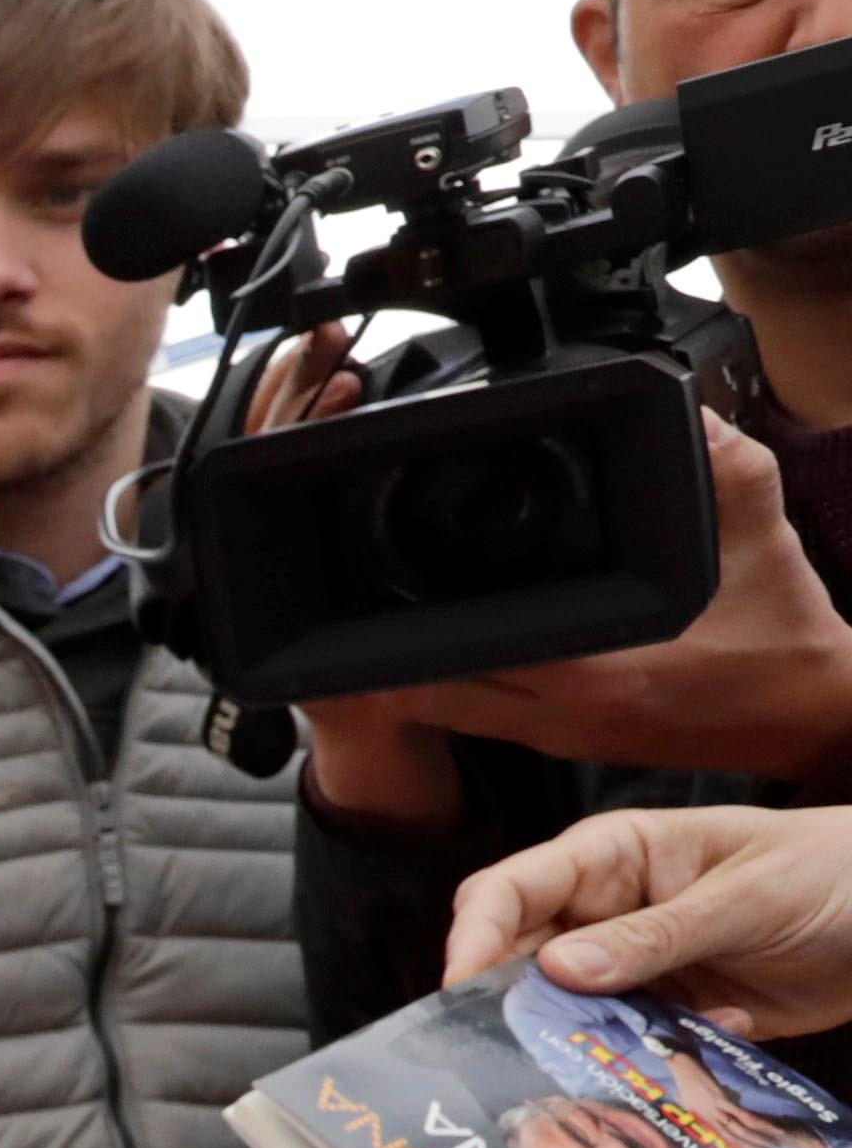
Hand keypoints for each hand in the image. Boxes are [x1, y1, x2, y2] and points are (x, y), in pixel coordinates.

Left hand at [307, 417, 851, 819]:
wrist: (814, 710)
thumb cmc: (786, 628)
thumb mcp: (756, 522)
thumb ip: (715, 458)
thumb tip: (680, 404)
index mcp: (594, 666)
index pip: (460, 654)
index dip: (398, 627)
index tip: (360, 590)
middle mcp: (561, 712)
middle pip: (424, 693)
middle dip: (377, 654)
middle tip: (343, 606)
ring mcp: (559, 735)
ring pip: (444, 713)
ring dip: (405, 673)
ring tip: (369, 625)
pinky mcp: (568, 743)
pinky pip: (479, 719)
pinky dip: (449, 687)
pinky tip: (436, 649)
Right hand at [443, 801, 851, 1041]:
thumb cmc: (835, 871)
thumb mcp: (748, 896)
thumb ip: (656, 935)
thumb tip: (558, 971)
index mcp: (615, 858)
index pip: (511, 891)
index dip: (475, 940)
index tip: (462, 995)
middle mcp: (609, 915)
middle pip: (520, 962)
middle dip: (511, 1008)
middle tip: (510, 1055)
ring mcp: (637, 969)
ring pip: (567, 1016)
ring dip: (578, 1047)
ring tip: (599, 1073)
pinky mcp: (670, 1016)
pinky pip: (626, 1049)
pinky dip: (642, 1066)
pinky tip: (686, 1063)